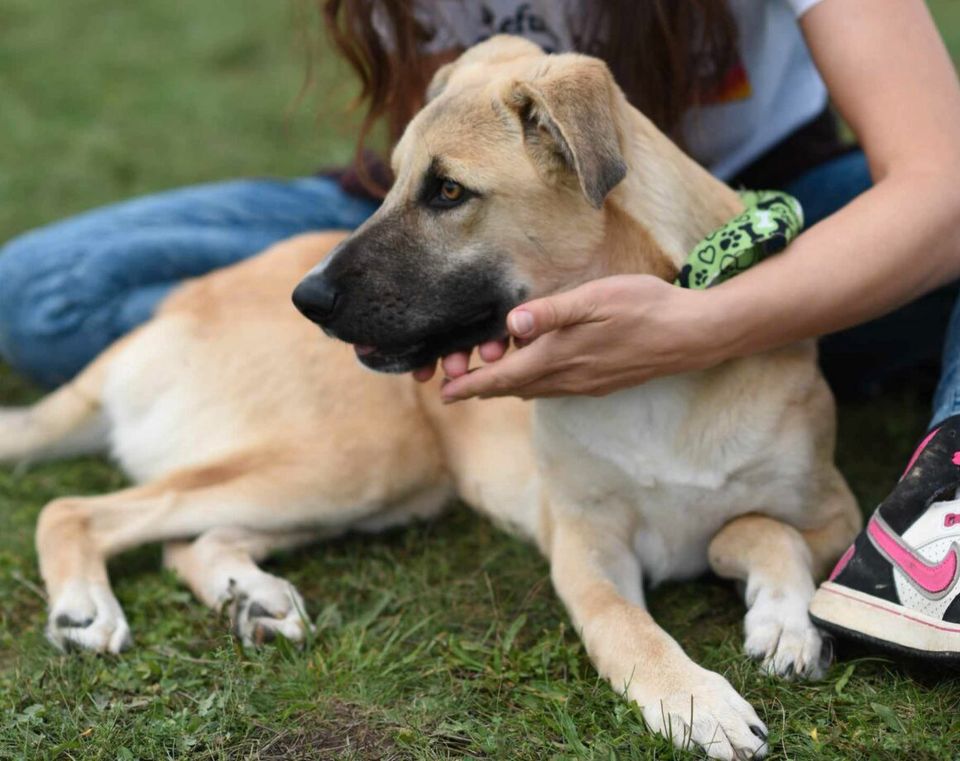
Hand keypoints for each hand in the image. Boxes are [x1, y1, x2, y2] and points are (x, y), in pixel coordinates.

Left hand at [421, 275, 732, 401]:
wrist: (691, 335)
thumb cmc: (643, 309)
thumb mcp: (594, 300)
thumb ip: (551, 313)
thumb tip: (511, 324)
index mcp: (558, 357)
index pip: (502, 377)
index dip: (471, 385)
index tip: (444, 392)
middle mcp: (568, 378)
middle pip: (514, 388)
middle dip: (482, 388)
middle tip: (455, 388)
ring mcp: (587, 384)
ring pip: (535, 391)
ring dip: (509, 387)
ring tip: (487, 383)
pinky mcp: (603, 382)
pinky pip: (557, 389)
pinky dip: (535, 385)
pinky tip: (537, 377)